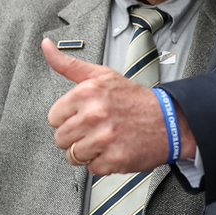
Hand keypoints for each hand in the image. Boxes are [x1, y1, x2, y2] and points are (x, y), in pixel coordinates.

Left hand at [43, 39, 190, 174]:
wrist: (169, 120)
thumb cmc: (133, 99)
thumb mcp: (101, 75)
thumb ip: (68, 64)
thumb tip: (46, 46)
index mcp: (87, 93)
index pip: (53, 118)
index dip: (67, 119)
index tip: (82, 116)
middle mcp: (95, 115)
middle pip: (61, 139)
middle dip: (75, 137)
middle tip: (94, 129)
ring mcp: (105, 138)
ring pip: (73, 156)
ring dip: (87, 152)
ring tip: (103, 140)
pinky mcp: (115, 159)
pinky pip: (92, 168)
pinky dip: (102, 163)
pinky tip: (113, 149)